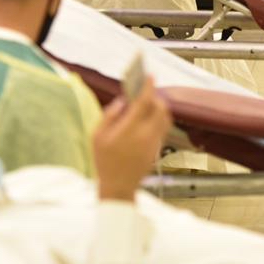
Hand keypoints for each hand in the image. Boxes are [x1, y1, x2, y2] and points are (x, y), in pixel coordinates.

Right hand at [93, 82, 171, 200]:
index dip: (148, 86)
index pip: (144, 102)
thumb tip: (121, 101)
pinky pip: (164, 127)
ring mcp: (154, 142)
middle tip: (145, 92)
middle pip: (161, 108)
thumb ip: (109, 116)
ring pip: (166, 117)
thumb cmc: (105, 162)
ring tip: (148, 103)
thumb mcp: (97, 137)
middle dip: (155, 97)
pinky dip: (159, 118)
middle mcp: (146, 135)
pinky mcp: (158, 149)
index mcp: (130, 130)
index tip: (149, 75)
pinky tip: (149, 118)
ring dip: (160, 107)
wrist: (119, 187)